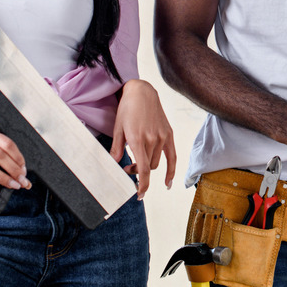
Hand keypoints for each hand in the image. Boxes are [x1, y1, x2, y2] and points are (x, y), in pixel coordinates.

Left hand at [110, 79, 175, 197]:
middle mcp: (151, 139)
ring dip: (147, 166)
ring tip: (137, 160)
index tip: (139, 194)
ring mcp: (162, 136)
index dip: (142, 185)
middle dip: (137, 170)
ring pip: (156, 162)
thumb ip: (116, 149)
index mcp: (137, 138)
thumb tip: (114, 165)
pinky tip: (168, 183)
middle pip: (147, 166)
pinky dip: (171, 171)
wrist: (142, 92)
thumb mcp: (117, 128)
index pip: (143, 169)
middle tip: (127, 167)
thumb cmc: (127, 109)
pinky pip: (172, 157)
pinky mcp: (168, 134)